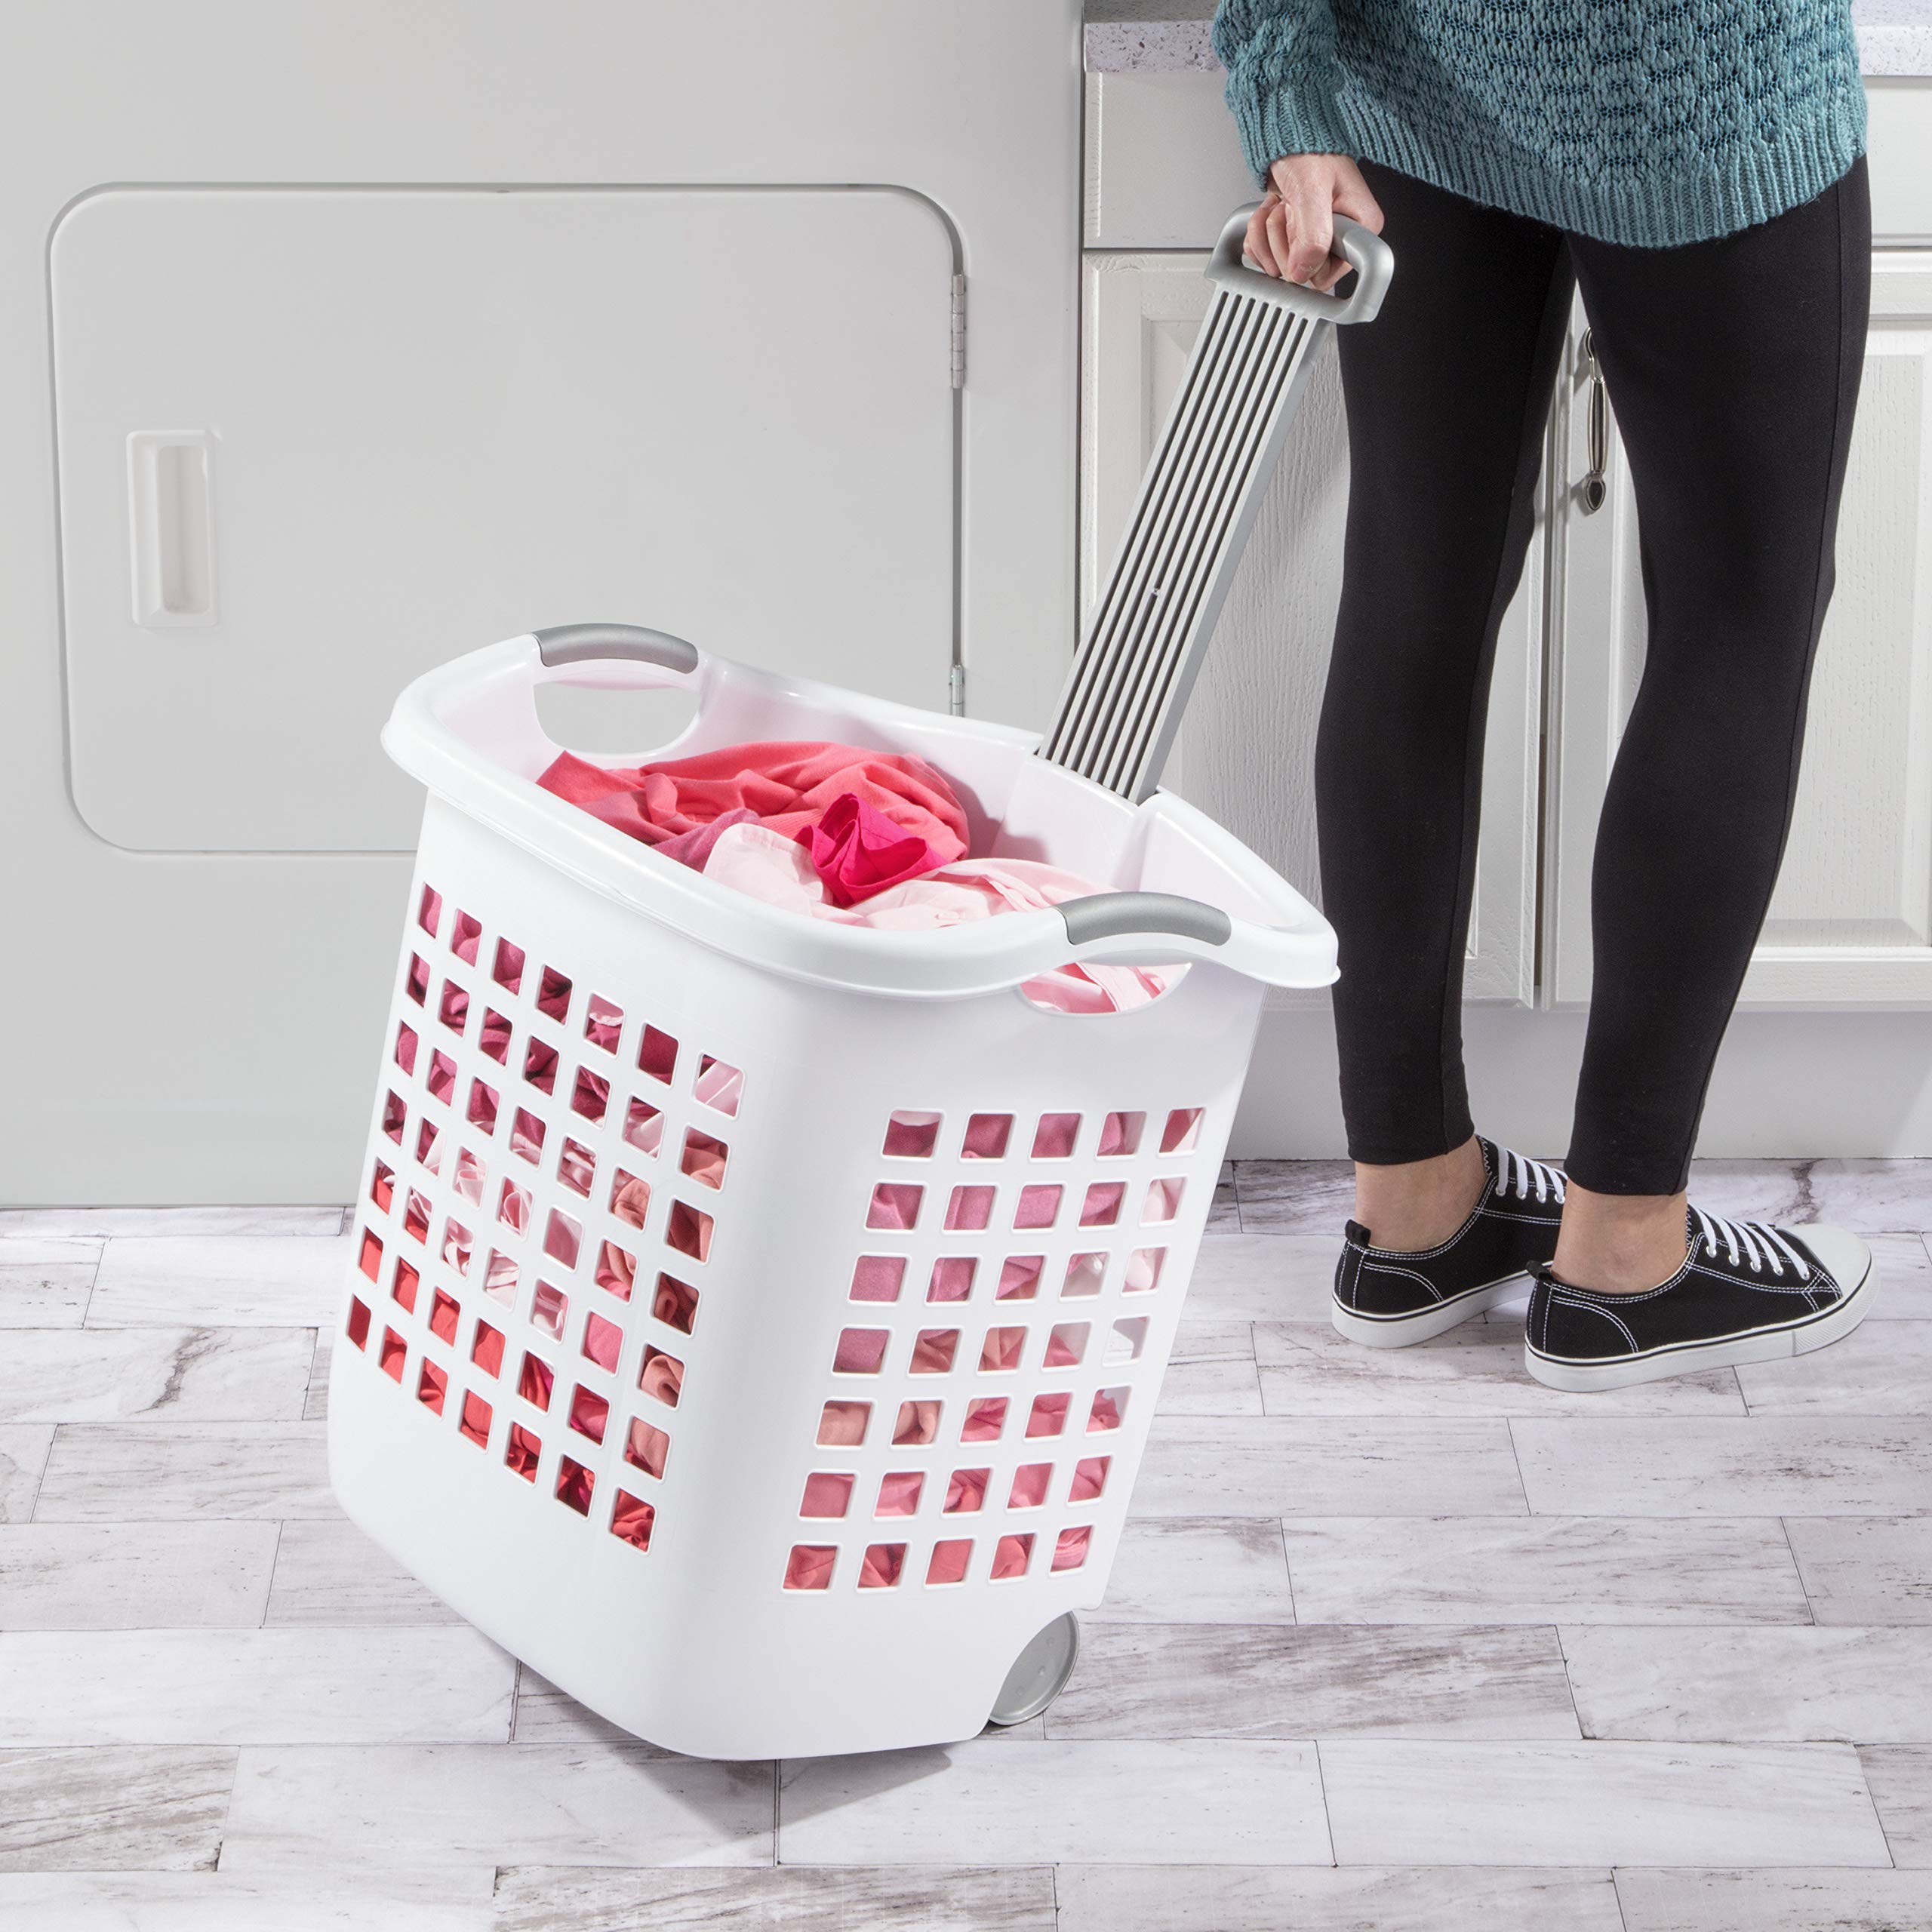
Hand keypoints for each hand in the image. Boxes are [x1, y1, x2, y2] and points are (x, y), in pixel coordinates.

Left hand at [1245, 154, 1383, 290]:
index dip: (1304, 258)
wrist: (1287, 132)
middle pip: (1298, 271)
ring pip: (1279, 264)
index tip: (1301, 226)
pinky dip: (1258, 234)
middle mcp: (1341, 237)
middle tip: (1290, 209)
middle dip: (1282, 239)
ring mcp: (1316, 238)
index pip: (1326, 275)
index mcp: (1360, 227)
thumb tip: (1302, 272)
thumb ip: (1312, 237)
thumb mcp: (1312, 190)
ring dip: (1267, 234)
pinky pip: (1267, 255)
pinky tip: (1270, 211)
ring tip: (1280, 205)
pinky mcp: (1295, 236)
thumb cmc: (1308, 149)